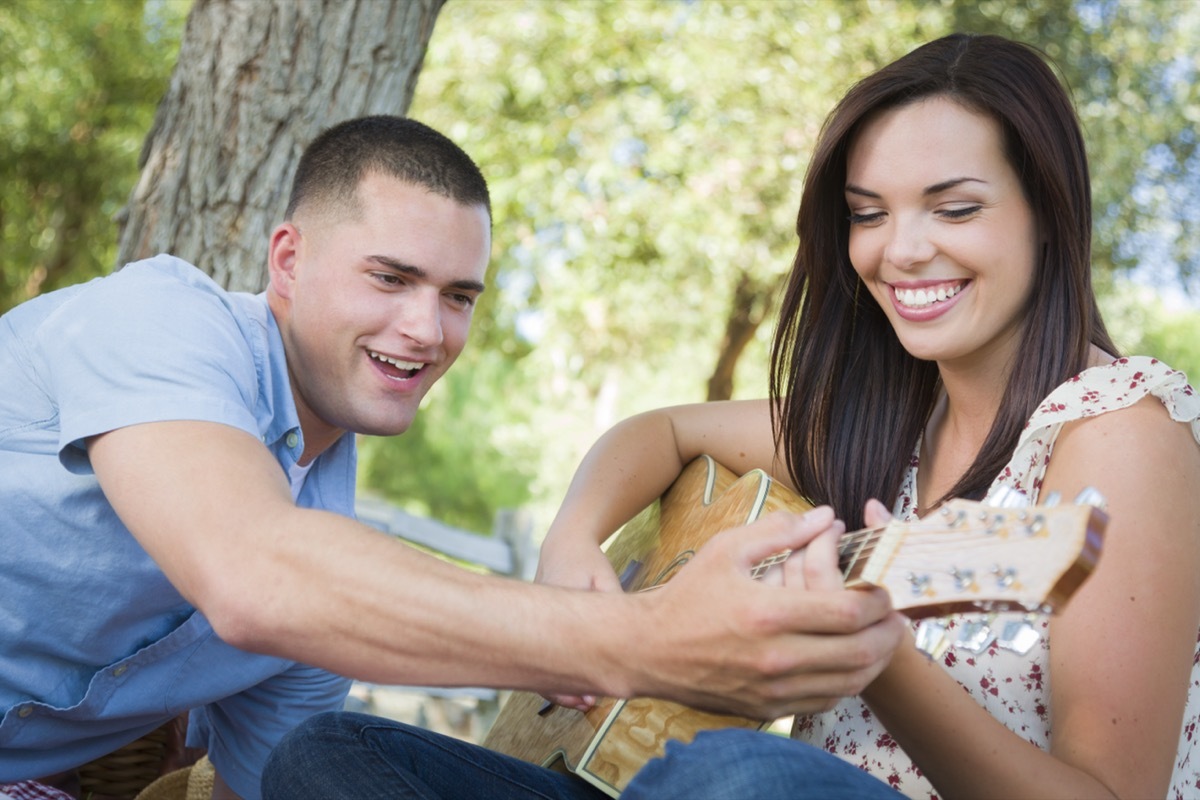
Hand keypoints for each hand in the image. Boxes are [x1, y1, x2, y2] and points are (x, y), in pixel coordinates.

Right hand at [534, 533, 622, 710]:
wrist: (564, 546)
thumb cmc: (587, 562)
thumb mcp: (606, 580)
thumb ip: (615, 607)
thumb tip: (629, 641)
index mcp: (553, 610)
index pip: (556, 656)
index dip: (569, 684)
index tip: (588, 698)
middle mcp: (538, 620)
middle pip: (541, 668)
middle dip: (562, 691)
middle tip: (587, 703)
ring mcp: (534, 625)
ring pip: (540, 665)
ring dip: (559, 683)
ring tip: (584, 699)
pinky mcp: (538, 628)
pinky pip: (543, 655)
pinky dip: (557, 671)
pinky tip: (577, 681)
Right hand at [622, 508, 905, 719]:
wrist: (647, 649)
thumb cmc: (687, 595)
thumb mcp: (726, 549)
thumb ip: (780, 531)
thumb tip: (828, 516)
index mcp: (768, 613)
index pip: (849, 612)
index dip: (880, 600)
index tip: (886, 587)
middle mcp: (776, 657)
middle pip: (860, 653)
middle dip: (889, 633)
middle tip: (897, 616)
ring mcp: (773, 689)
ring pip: (850, 683)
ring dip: (875, 661)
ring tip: (882, 638)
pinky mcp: (768, 709)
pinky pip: (826, 701)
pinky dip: (848, 682)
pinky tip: (848, 661)